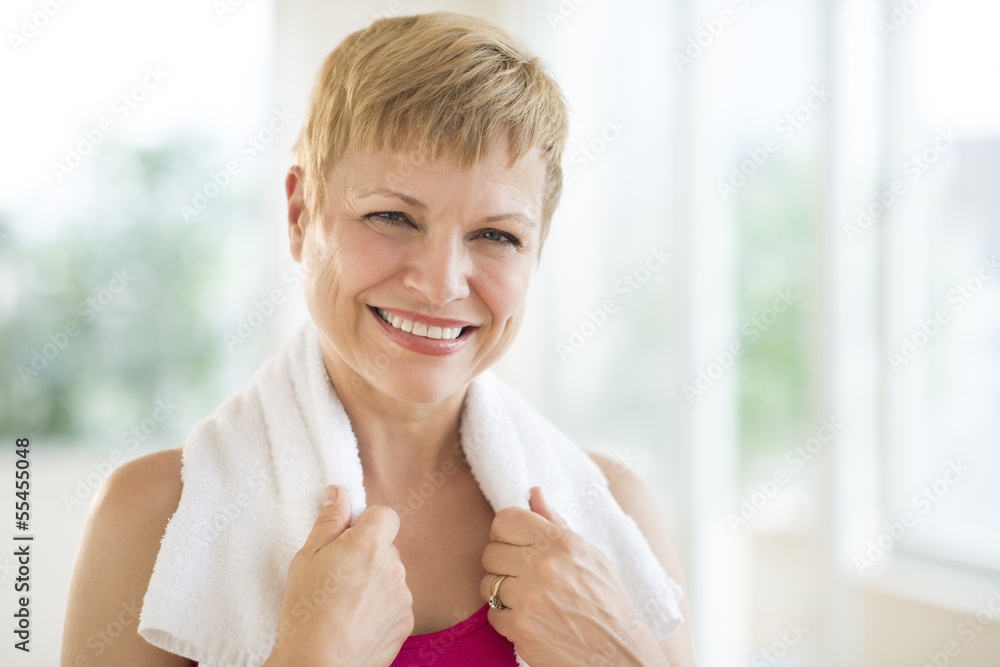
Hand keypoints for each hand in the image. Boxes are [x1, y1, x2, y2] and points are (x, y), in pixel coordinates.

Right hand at [267, 485, 413, 666]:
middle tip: (337, 577)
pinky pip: (395, 602)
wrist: (316, 664)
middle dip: (367, 555)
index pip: (386, 515)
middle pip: (386, 548)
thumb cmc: (306, 611)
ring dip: (374, 582)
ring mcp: (403, 596)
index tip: (348, 539)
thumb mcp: (307, 557)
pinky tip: (356, 621)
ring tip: (344, 604)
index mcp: (370, 545)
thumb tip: (339, 492)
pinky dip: (380, 608)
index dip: (367, 523)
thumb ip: (329, 521)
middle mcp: (394, 567)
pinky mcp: (406, 622)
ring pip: (391, 576)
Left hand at [480, 487, 666, 666]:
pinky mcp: (521, 627)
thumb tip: (533, 491)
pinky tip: (530, 620)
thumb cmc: (606, 602)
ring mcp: (530, 597)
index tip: (513, 545)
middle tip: (522, 577)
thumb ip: (555, 523)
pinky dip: (506, 620)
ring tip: (528, 600)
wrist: (618, 653)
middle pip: (490, 552)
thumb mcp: (589, 555)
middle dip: (501, 565)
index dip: (504, 532)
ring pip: (487, 584)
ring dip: (501, 594)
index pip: (505, 520)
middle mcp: (543, 565)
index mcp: (561, 542)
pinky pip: (492, 615)